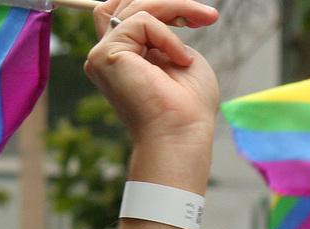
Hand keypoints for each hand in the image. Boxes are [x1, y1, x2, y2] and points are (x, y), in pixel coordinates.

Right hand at [87, 0, 219, 175]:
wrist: (182, 134)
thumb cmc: (189, 108)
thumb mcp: (182, 56)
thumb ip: (164, 33)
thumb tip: (154, 14)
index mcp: (126, 58)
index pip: (131, 12)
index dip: (164, 7)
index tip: (199, 18)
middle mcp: (109, 56)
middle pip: (128, 2)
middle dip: (170, 4)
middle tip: (205, 16)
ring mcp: (103, 56)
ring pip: (134, 5)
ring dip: (174, 10)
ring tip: (200, 27)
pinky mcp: (105, 56)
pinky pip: (140, 21)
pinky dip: (167, 36)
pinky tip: (180, 60)